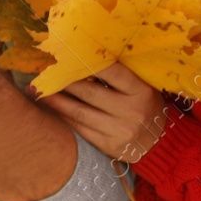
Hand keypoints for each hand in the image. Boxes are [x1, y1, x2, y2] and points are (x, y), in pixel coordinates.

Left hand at [37, 62, 171, 162]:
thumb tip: (83, 56)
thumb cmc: (145, 105)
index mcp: (140, 91)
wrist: (162, 144)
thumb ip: (119, 75)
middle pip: (89, 93)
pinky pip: (80, 130)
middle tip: (43, 71)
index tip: (65, 54)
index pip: (111, 72)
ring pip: (79, 113)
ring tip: (38, 91)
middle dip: (62, 81)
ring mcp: (120, 131)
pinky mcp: (109, 146)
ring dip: (56, 101)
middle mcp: (131, 111)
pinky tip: (51, 109)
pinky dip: (63, 117)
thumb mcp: (141, 87)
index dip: (86, 62)